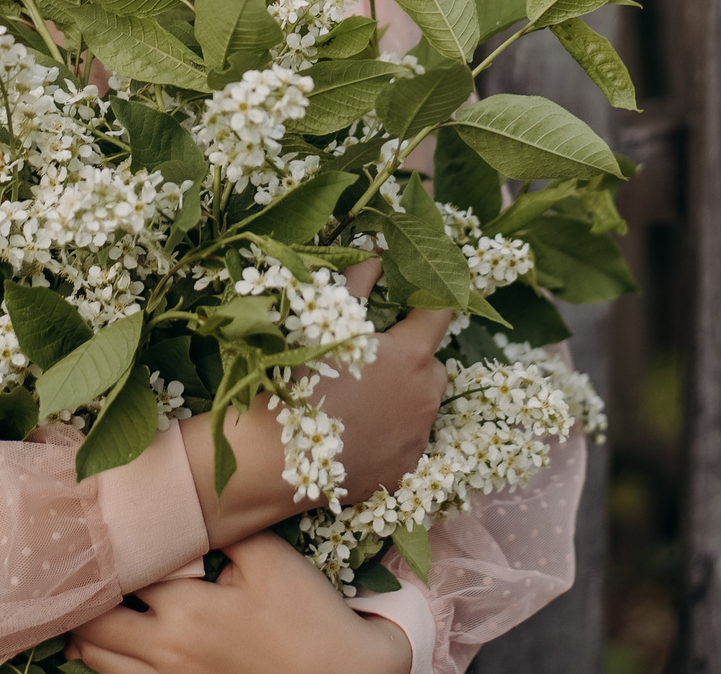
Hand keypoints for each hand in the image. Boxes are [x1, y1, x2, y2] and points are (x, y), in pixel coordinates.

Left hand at [69, 533, 413, 673]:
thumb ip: (218, 529)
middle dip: (86, 595)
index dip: (105, 548)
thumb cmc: (307, 616)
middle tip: (87, 566)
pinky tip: (117, 643)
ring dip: (88, 632)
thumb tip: (180, 501)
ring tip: (94, 603)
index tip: (94, 524)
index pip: (119, 574)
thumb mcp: (269, 558)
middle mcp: (167, 652)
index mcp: (185, 610)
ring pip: (98, 661)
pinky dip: (110, 662)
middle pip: (92, 625)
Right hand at [313, 260, 452, 502]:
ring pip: (422, 402)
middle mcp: (426, 395)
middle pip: (431, 362)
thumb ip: (358, 280)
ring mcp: (418, 435)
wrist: (279, 459)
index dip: (427, 300)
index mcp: (412, 355)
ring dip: (401, 394)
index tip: (409, 299)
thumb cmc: (302, 381)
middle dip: (410, 355)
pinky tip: (356, 430)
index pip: (441, 312)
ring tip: (358, 397)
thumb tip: (377, 252)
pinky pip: (408, 439)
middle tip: (369, 358)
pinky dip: (390, 430)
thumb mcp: (328, 321)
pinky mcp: (405, 467)